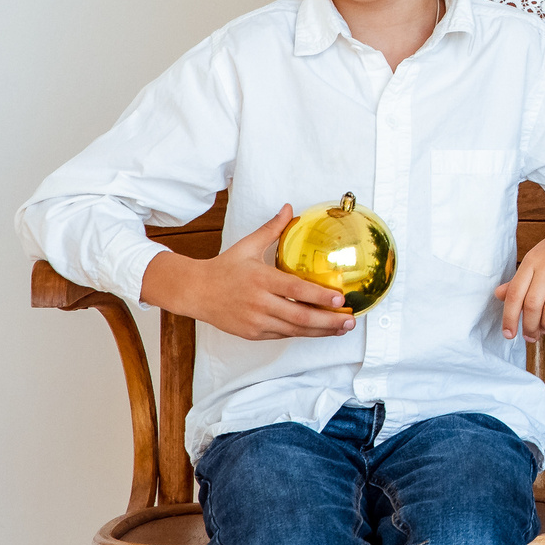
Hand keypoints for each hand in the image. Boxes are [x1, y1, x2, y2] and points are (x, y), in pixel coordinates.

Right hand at [140, 204, 353, 339]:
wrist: (194, 292)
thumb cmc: (224, 268)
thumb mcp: (247, 245)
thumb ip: (272, 229)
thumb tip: (290, 209)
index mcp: (261, 280)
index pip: (296, 290)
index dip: (320, 296)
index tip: (340, 298)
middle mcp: (259, 303)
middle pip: (300, 316)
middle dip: (329, 320)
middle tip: (350, 319)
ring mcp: (255, 321)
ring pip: (294, 330)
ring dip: (320, 330)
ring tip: (341, 327)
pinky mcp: (252, 333)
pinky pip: (282, 335)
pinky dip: (301, 333)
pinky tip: (318, 330)